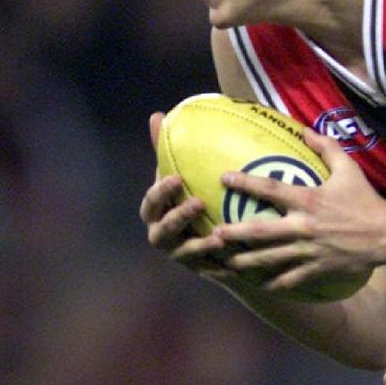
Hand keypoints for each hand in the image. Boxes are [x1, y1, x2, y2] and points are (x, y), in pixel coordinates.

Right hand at [139, 112, 228, 275]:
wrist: (215, 235)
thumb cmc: (196, 197)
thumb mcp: (185, 175)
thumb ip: (169, 150)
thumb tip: (157, 115)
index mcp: (158, 212)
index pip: (151, 203)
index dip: (160, 192)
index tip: (175, 179)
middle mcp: (164, 234)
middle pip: (163, 230)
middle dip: (178, 218)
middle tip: (197, 204)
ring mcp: (181, 254)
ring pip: (184, 252)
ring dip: (199, 245)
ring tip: (220, 237)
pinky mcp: (201, 270)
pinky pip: (209, 270)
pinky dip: (219, 265)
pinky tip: (234, 260)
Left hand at [213, 128, 385, 291]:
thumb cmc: (366, 199)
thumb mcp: (349, 169)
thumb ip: (327, 148)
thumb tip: (305, 130)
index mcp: (309, 200)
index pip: (270, 189)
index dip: (245, 183)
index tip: (224, 179)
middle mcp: (304, 226)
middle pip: (261, 233)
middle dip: (235, 234)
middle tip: (213, 235)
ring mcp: (310, 250)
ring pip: (271, 259)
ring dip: (247, 262)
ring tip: (228, 264)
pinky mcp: (318, 267)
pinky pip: (292, 278)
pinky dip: (275, 284)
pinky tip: (262, 286)